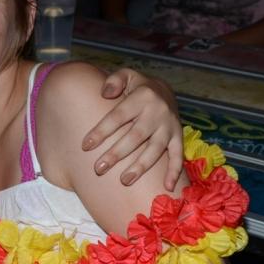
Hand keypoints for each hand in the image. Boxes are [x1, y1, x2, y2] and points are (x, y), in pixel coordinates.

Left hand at [82, 68, 182, 190]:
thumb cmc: (136, 87)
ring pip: (155, 149)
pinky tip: (167, 187)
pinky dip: (175, 171)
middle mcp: (157, 112)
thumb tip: (104, 93)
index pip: (118, 116)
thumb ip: (114, 81)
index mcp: (141, 97)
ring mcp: (169, 126)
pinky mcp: (178, 136)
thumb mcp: (125, 75)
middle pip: (135, 136)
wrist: (164, 90)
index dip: (101, 131)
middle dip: (116, 154)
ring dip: (140, 167)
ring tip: (124, 181)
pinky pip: (178, 155)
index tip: (85, 146)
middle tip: (98, 169)